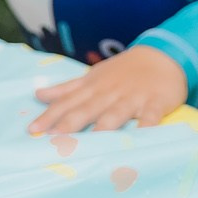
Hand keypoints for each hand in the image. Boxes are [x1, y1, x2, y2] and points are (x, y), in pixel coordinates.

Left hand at [30, 45, 188, 133]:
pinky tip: (140, 138)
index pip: (68, 102)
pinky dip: (146, 126)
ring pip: (116, 113)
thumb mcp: (94, 77)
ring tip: (91, 142)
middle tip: (54, 139)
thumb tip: (38, 95)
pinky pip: (150, 116)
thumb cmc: (124, 71)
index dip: (50, 115)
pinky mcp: (156, 103)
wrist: (164, 55)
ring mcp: (133, 97)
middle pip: (88, 109)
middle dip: (70, 123)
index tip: (33, 130)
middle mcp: (110, 93)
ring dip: (104, 126)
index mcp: (94, 87)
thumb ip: (67, 89)